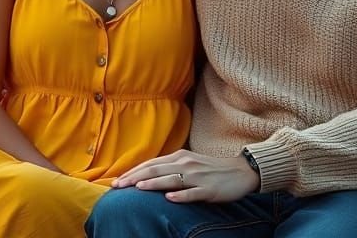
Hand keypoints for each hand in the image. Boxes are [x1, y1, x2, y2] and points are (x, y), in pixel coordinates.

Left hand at [112, 149, 259, 202]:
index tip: (115, 181)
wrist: (240, 171)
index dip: (132, 172)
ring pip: (171, 179)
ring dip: (153, 184)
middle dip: (134, 178)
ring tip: (136, 189)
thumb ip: (169, 168)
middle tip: (117, 186)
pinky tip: (169, 198)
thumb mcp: (188, 164)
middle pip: (155, 170)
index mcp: (179, 157)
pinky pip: (192, 192)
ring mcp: (197, 177)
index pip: (150, 164)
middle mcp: (186, 164)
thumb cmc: (210, 169)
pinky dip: (180, 195)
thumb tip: (145, 175)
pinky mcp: (209, 189)